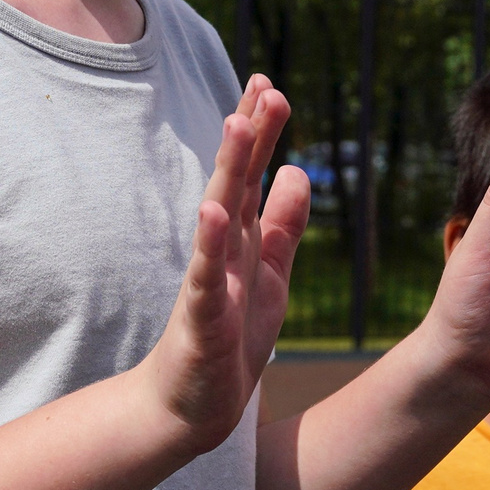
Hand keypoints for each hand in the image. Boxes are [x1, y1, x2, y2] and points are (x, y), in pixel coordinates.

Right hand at [142, 76, 308, 453]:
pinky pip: (203, 276)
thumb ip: (283, 224)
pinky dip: (209, 245)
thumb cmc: (230, 337)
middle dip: (249, 134)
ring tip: (237, 125)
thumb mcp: (271, 273)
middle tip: (263, 86)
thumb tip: (296, 170)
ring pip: (219, 216)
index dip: (261, 133)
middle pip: (237, 181)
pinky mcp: (201, 317)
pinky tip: (213, 213)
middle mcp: (222, 249)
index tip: (269, 85)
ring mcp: (208, 280)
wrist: (193, 404)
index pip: (253, 174)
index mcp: (243, 239)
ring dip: (228, 171)